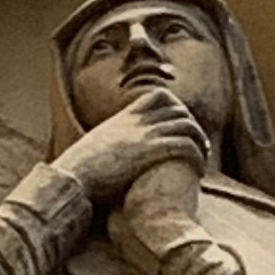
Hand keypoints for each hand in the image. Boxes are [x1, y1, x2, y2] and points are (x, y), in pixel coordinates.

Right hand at [60, 85, 207, 210]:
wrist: (72, 178)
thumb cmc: (78, 173)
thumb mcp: (93, 151)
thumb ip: (105, 149)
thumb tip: (101, 160)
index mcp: (124, 118)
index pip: (159, 96)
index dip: (176, 107)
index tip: (181, 125)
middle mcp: (137, 122)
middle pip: (179, 110)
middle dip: (193, 126)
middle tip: (198, 145)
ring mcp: (145, 135)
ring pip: (187, 126)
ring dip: (200, 142)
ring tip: (202, 159)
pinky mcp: (152, 152)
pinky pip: (186, 146)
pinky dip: (198, 157)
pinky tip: (199, 171)